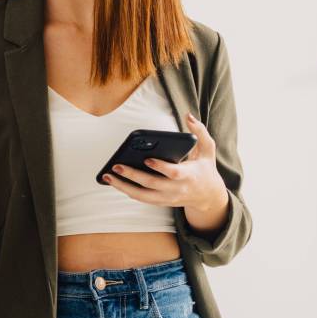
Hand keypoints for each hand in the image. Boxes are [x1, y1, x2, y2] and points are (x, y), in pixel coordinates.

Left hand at [101, 112, 227, 211]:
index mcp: (189, 175)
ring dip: (123, 187)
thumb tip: (188, 115)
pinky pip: (142, 199)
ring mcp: (168, 198)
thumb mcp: (208, 150)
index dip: (160, 167)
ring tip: (108, 176)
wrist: (208, 197)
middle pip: (152, 184)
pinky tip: (115, 182)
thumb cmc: (205, 169)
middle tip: (116, 166)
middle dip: (132, 175)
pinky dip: (127, 192)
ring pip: (143, 196)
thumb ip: (200, 131)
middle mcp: (177, 189)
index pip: (173, 173)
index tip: (147, 159)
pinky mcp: (161, 202)